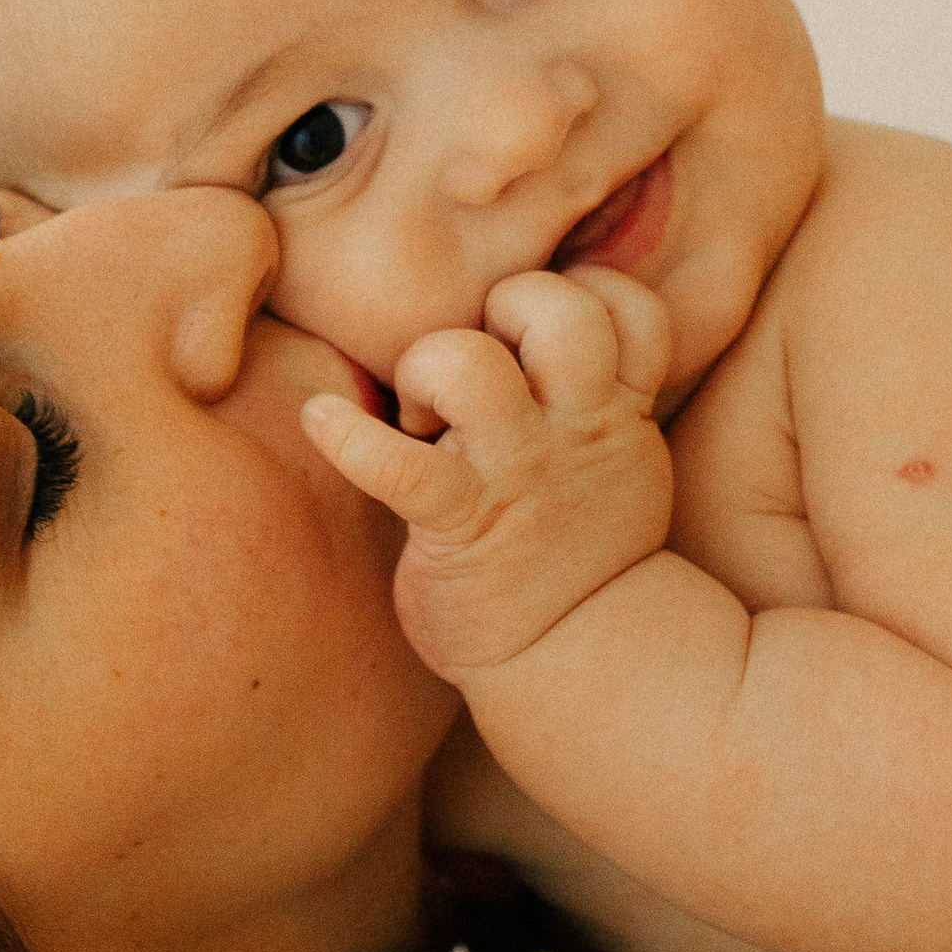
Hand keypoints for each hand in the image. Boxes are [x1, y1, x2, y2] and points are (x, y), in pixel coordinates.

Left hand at [301, 266, 674, 681]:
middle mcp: (573, 430)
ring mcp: (518, 475)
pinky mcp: (459, 525)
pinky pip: (399, 467)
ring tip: (420, 412)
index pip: (630, 311)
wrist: (575, 658)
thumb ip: (583, 394)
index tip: (541, 333)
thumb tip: (524, 325)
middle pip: (558, 310)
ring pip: (470, 364)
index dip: (586, 294)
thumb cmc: (575, 547)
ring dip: (430, 365)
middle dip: (507, 306)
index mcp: (614, 412)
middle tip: (478, 361)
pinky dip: (349, 437)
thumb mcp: (612, 462)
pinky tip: (320, 420)